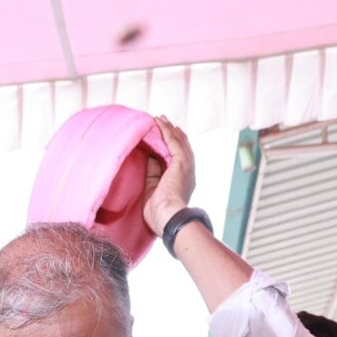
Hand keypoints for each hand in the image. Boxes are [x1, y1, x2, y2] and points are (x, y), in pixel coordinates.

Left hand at [139, 116, 196, 240]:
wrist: (168, 218)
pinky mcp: (181, 162)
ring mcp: (186, 167)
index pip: (176, 160)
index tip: (161, 140)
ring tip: (161, 119)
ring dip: (169, 129)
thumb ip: (152, 174)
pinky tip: (159, 122)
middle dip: (172, 135)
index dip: (169, 148)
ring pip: (178, 142)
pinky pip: (173, 141)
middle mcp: (187, 173)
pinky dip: (166, 131)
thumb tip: (148, 158)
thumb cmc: (159, 214)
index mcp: (182, 182)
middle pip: (181, 148)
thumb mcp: (153, 190)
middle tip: (163, 123)